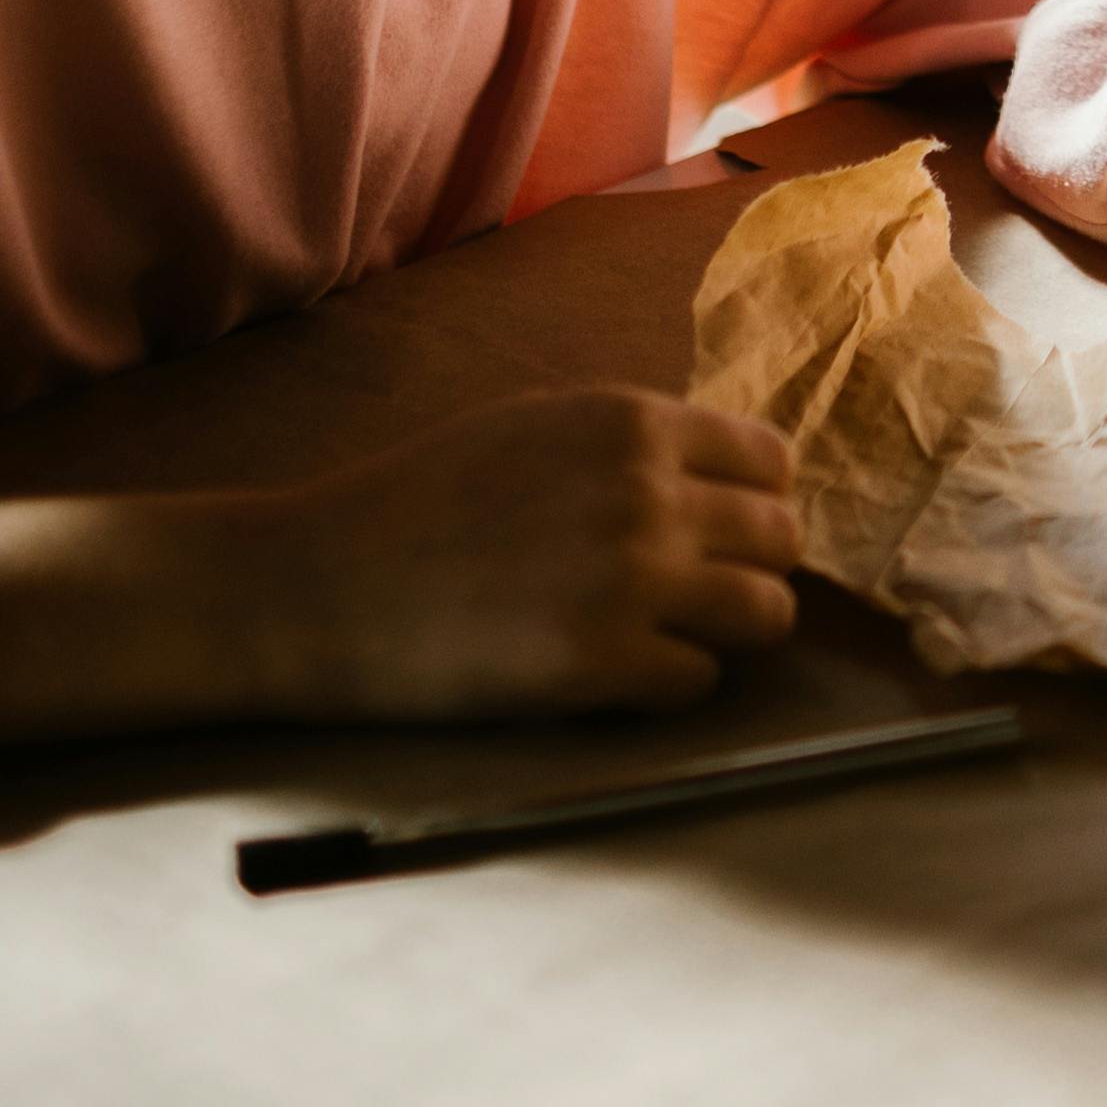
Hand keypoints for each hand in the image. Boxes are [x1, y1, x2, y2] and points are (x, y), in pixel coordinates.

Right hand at [0, 387, 803, 751]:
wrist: (323, 583)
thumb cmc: (422, 501)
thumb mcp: (537, 427)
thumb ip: (632, 444)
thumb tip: (728, 479)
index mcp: (631, 422)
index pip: (771, 460)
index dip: (753, 501)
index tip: (722, 531)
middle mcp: (648, 493)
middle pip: (782, 538)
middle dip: (750, 567)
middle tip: (696, 594)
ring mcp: (633, 581)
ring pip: (767, 613)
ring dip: (727, 630)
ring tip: (666, 635)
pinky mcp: (605, 665)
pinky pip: (700, 680)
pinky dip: (669, 683)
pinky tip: (613, 673)